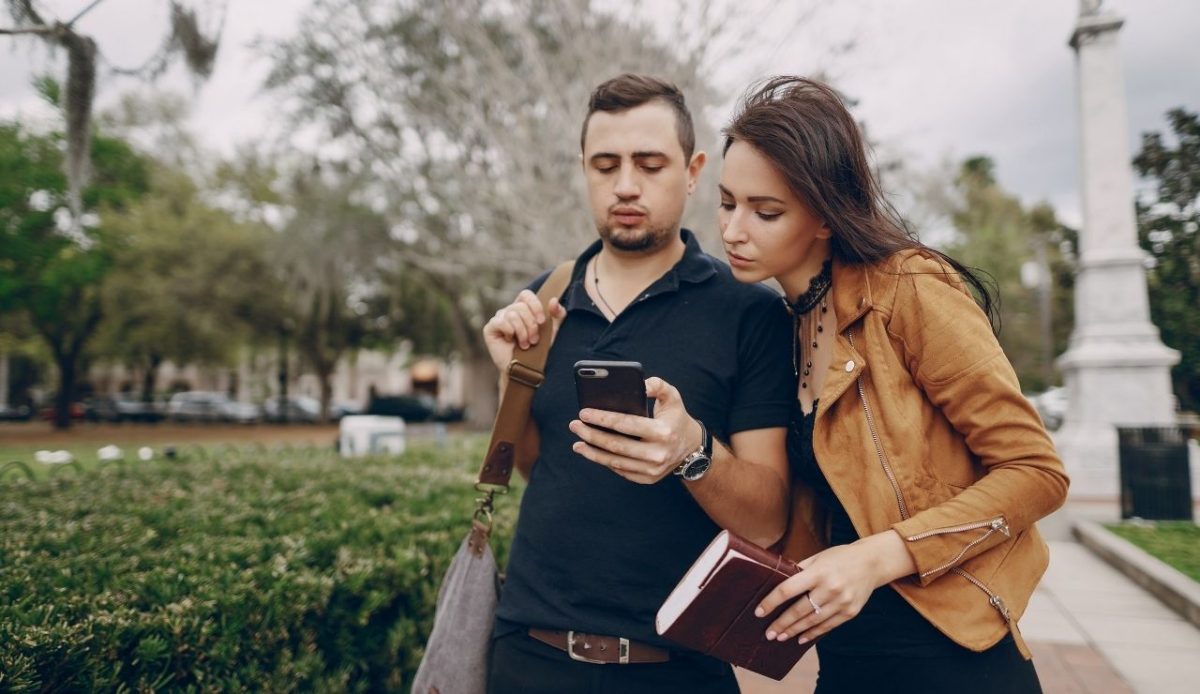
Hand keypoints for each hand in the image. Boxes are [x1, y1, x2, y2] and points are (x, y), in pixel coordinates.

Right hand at [482, 289, 565, 372]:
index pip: (526, 295)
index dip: (535, 305)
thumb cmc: (538, 350)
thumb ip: (557, 314)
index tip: (542, 321)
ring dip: (522, 332)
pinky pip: (500, 322)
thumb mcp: (552, 331)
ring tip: (525, 344)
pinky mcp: (490, 328)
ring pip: (512, 315)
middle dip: (531, 325)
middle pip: (520, 307)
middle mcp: (509, 311)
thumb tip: (554, 300)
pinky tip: (511, 341)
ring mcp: (498, 319)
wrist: (526, 369)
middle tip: (534, 340)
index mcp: (522, 308)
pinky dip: (509, 331)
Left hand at [568, 377, 703, 483]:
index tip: (583, 412)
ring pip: (615, 462)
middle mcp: (658, 453)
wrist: (691, 447)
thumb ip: (657, 385)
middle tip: (574, 426)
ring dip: (592, 452)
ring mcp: (653, 469)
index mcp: (663, 432)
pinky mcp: (647, 479)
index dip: (603, 419)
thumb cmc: (676, 417)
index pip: (627, 424)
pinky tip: (591, 452)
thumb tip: (639, 384)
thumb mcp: (672, 396)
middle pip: (616, 445)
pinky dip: (603, 461)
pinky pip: (620, 470)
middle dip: (591, 435)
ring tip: (577, 442)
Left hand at [754, 531, 915, 643]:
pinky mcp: (850, 612)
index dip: (771, 602)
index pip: (788, 589)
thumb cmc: (839, 557)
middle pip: (799, 610)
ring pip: (812, 621)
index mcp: (818, 571)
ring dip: (794, 631)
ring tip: (780, 637)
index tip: (759, 612)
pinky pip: (828, 626)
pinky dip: (813, 634)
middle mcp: (830, 587)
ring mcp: (841, 601)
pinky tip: (801, 638)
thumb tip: (776, 582)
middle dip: (781, 623)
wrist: (871, 562)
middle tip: (768, 633)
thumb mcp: (817, 558)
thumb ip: (798, 570)